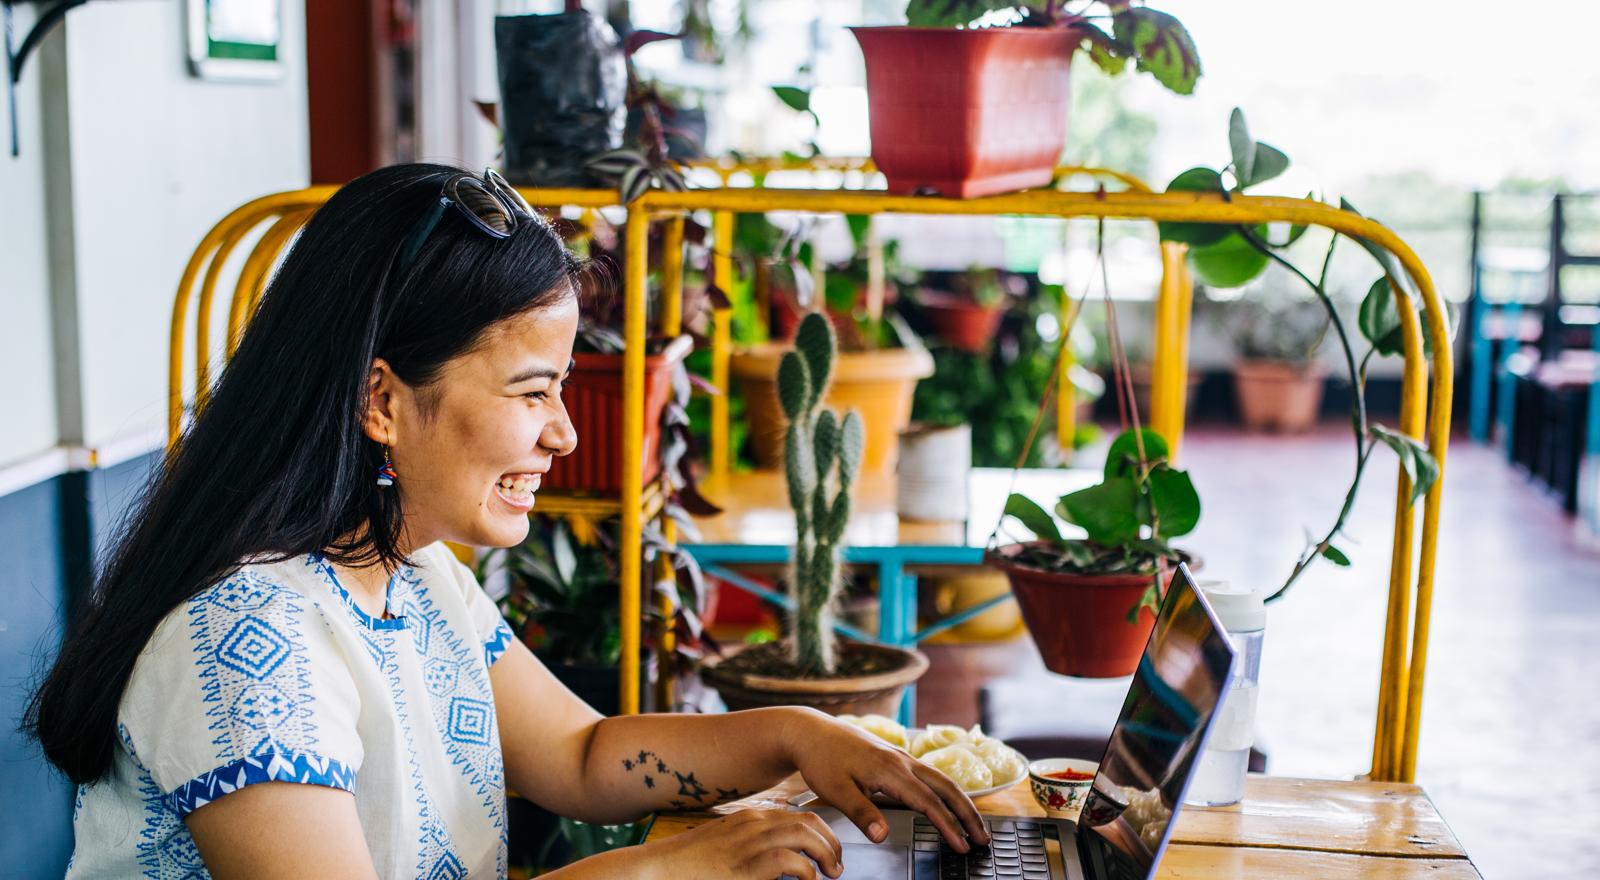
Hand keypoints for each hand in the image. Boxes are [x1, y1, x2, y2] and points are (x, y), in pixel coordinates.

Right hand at [643, 809, 843, 879]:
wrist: (656, 869)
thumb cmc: (688, 865)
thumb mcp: (723, 847)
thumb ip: (749, 849)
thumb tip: (777, 864)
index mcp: (748, 819)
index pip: (798, 815)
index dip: (822, 832)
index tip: (830, 849)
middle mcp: (752, 825)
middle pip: (808, 821)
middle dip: (831, 841)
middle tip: (836, 865)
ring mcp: (748, 843)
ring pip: (805, 835)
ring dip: (826, 855)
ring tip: (830, 873)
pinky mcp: (745, 867)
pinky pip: (789, 862)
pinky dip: (806, 873)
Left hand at [781, 709, 989, 852]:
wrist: (810, 731)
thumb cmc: (821, 760)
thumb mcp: (834, 791)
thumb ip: (861, 813)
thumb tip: (882, 835)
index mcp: (890, 770)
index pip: (929, 802)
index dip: (948, 826)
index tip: (962, 846)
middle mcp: (902, 761)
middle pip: (947, 787)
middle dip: (968, 813)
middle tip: (983, 838)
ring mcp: (902, 757)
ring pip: (942, 779)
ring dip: (962, 802)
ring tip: (974, 825)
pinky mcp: (897, 757)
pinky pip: (931, 775)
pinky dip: (947, 791)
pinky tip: (949, 803)